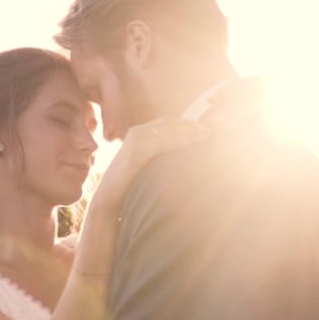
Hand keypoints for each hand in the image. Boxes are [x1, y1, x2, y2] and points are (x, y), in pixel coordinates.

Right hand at [95, 117, 210, 210]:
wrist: (109, 197)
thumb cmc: (130, 183)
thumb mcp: (146, 164)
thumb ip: (158, 155)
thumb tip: (179, 155)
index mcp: (140, 133)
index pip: (168, 122)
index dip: (187, 123)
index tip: (204, 128)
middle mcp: (137, 133)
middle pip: (169, 123)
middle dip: (191, 126)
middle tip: (210, 130)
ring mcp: (134, 141)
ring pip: (166, 131)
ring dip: (187, 132)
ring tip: (204, 135)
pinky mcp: (134, 152)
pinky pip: (159, 143)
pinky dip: (176, 141)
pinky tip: (189, 143)